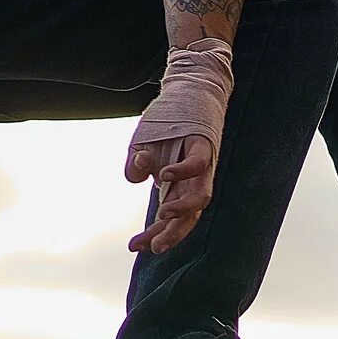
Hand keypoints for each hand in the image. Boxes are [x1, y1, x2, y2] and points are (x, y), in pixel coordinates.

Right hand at [125, 130, 215, 252]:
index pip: (169, 221)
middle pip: (189, 217)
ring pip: (200, 196)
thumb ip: (136, 166)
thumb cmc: (165, 126)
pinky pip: (198, 163)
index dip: (152, 235)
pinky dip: (183, 171)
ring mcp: (201, 166)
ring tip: (164, 214)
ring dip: (184, 209)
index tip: (133, 246)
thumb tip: (137, 175)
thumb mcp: (141, 148)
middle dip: (172, 234)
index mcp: (178, 189)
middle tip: (156, 247)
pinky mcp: (204, 145)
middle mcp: (192, 182)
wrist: (186, 92)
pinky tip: (165, 175)